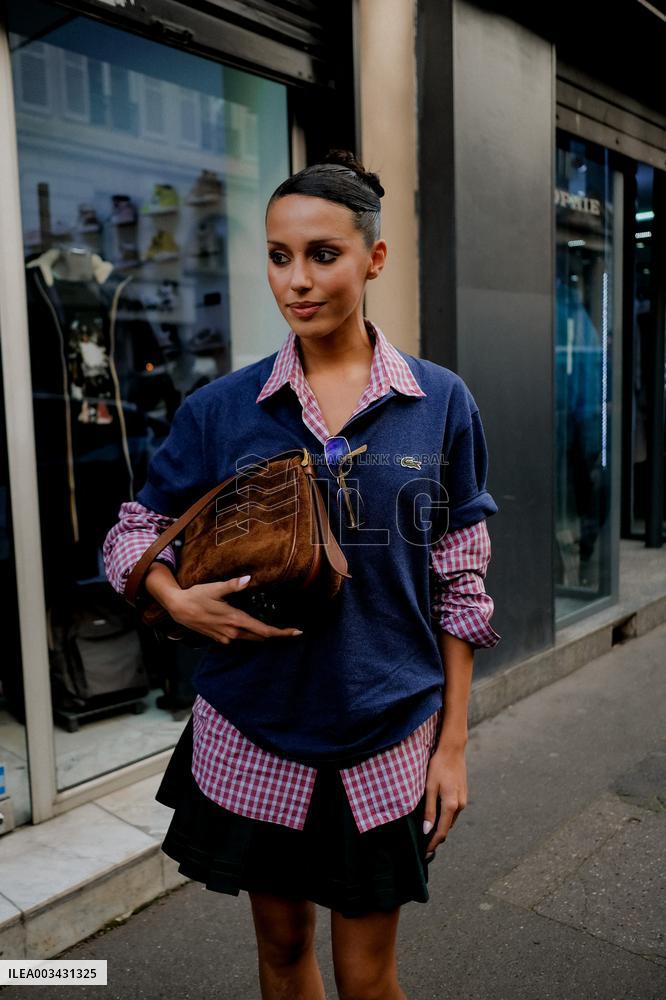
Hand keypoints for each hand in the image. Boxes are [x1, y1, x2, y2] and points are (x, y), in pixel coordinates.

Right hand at [165, 575, 303, 644]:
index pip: (264, 631)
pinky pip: (239, 639)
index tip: (297, 632)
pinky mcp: (219, 639)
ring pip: (250, 639)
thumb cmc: (196, 596)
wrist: (178, 608)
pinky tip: (249, 626)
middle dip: (275, 635)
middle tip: (291, 630)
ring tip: (275, 629)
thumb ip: (233, 585)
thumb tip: (248, 579)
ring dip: (262, 635)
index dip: (282, 633)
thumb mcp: (215, 588)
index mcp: (236, 620)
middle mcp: (233, 633)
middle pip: (260, 637)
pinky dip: (248, 634)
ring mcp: (226, 638)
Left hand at [422, 745, 467, 858]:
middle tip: (424, 844)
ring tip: (428, 831)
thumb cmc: (438, 767)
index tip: (425, 853)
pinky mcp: (463, 795)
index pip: (441, 831)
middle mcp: (460, 806)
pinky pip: (453, 812)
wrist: (453, 751)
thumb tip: (427, 830)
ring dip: (441, 826)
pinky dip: (445, 817)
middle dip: (436, 837)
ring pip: (451, 820)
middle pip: (447, 827)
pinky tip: (436, 815)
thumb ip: (429, 810)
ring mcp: (463, 800)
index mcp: (451, 805)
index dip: (433, 844)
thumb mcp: (429, 788)